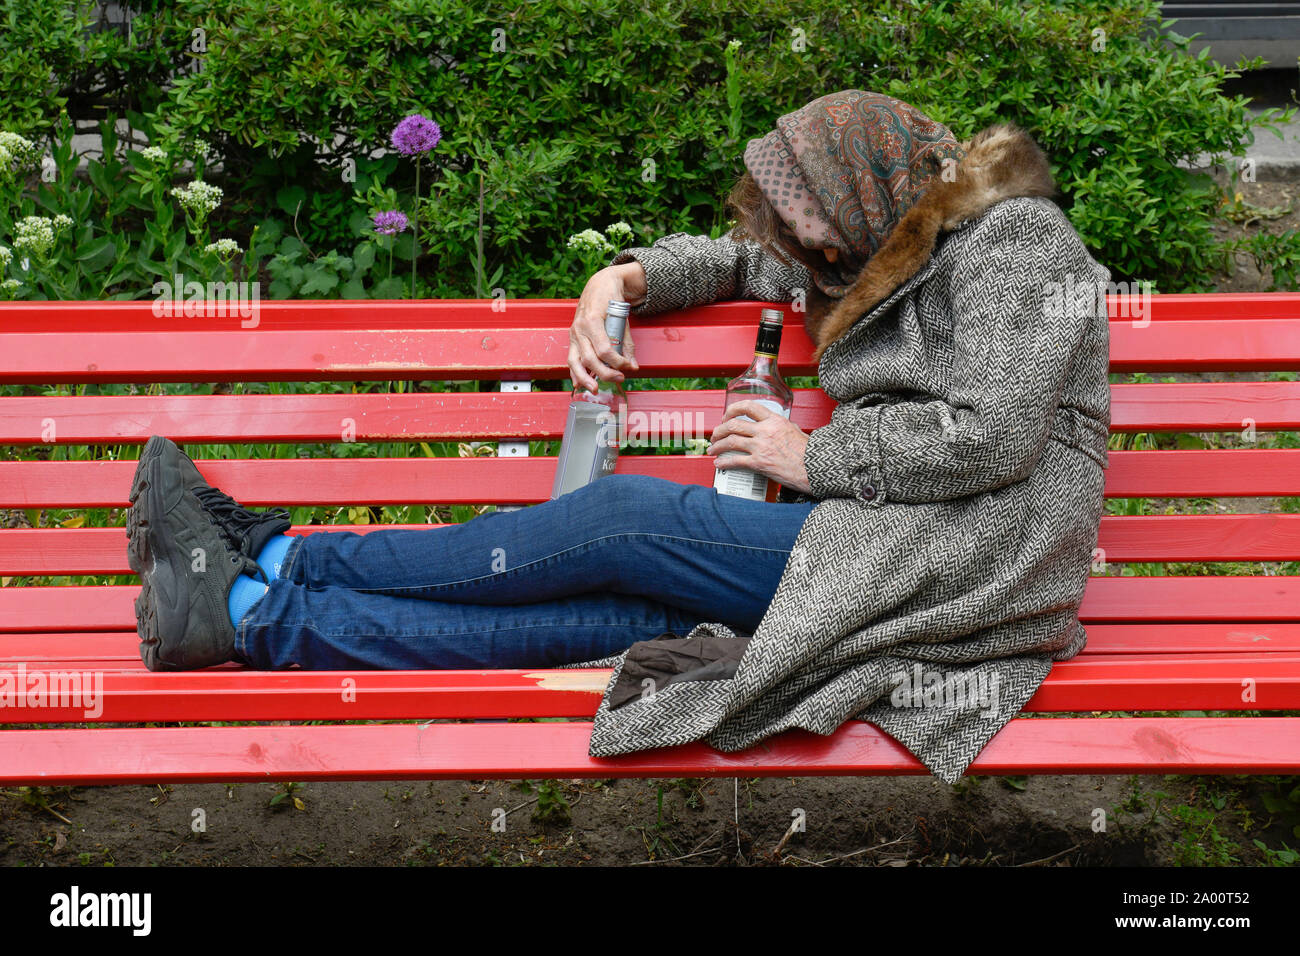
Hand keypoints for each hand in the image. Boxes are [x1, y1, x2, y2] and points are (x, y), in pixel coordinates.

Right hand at [567, 262, 646, 392]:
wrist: (598, 285)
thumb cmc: (611, 298)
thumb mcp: (623, 318)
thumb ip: (627, 343)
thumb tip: (633, 365)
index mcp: (592, 321)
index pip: (604, 350)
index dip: (618, 362)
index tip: (628, 366)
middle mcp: (579, 328)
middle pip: (589, 359)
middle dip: (605, 373)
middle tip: (619, 378)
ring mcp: (574, 334)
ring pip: (575, 362)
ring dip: (585, 378)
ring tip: (595, 389)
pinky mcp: (572, 338)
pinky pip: (571, 358)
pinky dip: (575, 372)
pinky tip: (579, 383)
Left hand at [708, 399, 810, 493]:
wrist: (814, 468)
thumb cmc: (808, 452)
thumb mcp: (795, 430)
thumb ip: (780, 426)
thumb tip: (772, 426)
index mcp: (774, 420)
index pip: (748, 407)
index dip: (732, 409)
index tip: (726, 416)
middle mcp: (765, 431)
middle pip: (733, 425)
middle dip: (719, 430)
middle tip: (715, 435)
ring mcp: (761, 447)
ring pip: (730, 441)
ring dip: (717, 446)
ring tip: (712, 450)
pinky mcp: (759, 463)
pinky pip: (735, 461)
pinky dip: (724, 463)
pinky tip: (719, 464)